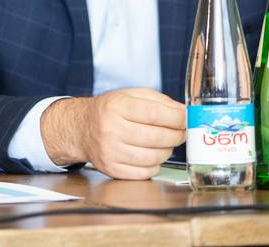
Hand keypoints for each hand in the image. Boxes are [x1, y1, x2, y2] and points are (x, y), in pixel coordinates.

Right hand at [41, 88, 185, 179]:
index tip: (186, 118)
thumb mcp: (130, 95)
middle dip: (177, 135)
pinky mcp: (112, 169)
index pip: (155, 114)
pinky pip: (146, 172)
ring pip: (155, 157)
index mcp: (116, 107)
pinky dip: (154, 164)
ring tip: (163, 142)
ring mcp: (110, 151)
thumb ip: (159, 101)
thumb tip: (184, 113)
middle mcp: (111, 129)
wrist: (82, 128)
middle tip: (180, 132)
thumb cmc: (110, 110)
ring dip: (166, 150)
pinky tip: (150, 154)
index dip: (177, 118)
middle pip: (158, 137)